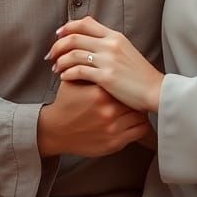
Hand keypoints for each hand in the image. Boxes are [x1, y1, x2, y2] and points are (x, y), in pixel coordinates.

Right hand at [37, 78, 151, 157]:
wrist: (55, 131)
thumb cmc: (65, 105)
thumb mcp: (71, 82)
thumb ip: (87, 69)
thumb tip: (100, 53)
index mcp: (99, 93)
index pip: (124, 84)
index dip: (128, 84)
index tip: (129, 85)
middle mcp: (108, 110)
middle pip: (134, 99)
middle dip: (133, 98)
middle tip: (134, 96)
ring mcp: (113, 128)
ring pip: (140, 116)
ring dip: (139, 112)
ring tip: (135, 109)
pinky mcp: (115, 143)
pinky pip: (140, 131)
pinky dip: (141, 126)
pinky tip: (135, 122)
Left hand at [47, 16, 163, 112]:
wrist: (155, 90)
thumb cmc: (140, 75)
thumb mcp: (127, 51)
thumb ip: (109, 44)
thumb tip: (91, 38)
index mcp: (115, 36)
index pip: (85, 23)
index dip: (67, 27)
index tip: (58, 36)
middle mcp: (110, 45)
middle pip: (74, 38)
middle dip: (57, 46)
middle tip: (50, 56)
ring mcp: (108, 60)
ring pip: (73, 54)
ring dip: (60, 61)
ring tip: (55, 69)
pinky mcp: (106, 77)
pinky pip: (78, 71)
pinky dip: (67, 73)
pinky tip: (64, 78)